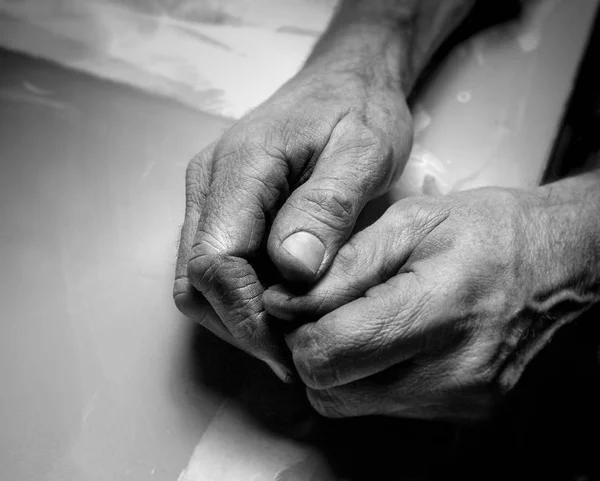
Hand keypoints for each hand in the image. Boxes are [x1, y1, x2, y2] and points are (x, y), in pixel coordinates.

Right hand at [173, 67, 413, 379]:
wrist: (344, 80)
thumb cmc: (357, 109)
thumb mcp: (362, 151)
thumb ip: (326, 207)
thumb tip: (291, 271)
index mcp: (238, 168)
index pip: (216, 261)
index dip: (246, 315)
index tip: (290, 348)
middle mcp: (209, 184)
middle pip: (196, 281)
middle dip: (239, 326)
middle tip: (292, 354)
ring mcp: (210, 196)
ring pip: (198, 280)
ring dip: (238, 317)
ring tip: (289, 337)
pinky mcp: (222, 207)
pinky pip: (216, 265)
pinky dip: (242, 298)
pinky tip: (282, 308)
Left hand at [264, 188, 582, 419]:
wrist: (554, 264)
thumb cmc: (485, 232)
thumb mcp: (409, 222)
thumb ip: (342, 265)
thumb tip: (283, 302)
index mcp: (439, 309)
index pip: (330, 351)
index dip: (297, 326)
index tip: (296, 299)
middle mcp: (452, 371)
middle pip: (331, 390)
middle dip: (311, 349)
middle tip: (326, 309)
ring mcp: (460, 399)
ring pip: (350, 404)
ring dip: (339, 366)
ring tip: (362, 319)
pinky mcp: (464, 412)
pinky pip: (382, 406)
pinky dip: (369, 377)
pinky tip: (389, 339)